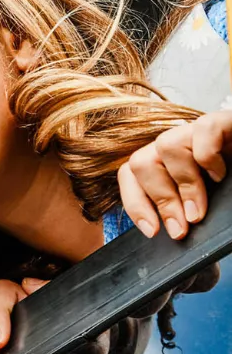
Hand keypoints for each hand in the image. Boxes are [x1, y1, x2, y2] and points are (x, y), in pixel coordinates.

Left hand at [117, 110, 231, 238]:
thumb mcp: (210, 208)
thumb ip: (186, 213)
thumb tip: (172, 230)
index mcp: (170, 165)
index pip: (131, 174)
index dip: (134, 203)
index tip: (152, 231)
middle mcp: (181, 145)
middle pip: (140, 162)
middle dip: (160, 200)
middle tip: (183, 227)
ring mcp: (201, 132)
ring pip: (165, 145)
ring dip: (183, 184)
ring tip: (200, 208)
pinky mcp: (226, 122)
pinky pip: (204, 129)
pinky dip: (208, 155)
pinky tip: (220, 174)